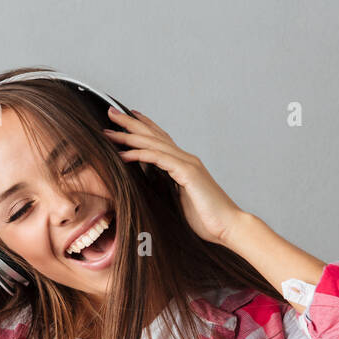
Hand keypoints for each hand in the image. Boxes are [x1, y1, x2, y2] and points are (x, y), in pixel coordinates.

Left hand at [102, 106, 247, 246]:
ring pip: (153, 143)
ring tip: (110, 131)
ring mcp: (187, 164)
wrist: (228, 226)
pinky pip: (159, 159)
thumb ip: (165, 188)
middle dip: (130, 123)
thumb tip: (147, 187)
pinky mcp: (188, 173)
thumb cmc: (205, 218)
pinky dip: (140, 154)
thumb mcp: (178, 201)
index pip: (160, 139)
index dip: (143, 126)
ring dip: (129, 136)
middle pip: (153, 135)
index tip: (127, 117)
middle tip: (110, 112)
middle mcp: (186, 159)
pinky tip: (124, 154)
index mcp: (184, 164)